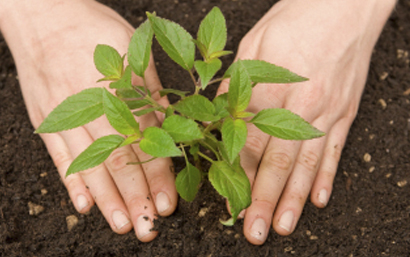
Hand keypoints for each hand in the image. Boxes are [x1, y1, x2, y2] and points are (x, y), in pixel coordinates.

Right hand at [0, 0, 175, 241]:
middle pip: (117, 160)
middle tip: (147, 228)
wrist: (42, 14)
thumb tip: (172, 127)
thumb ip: (151, 93)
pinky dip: (71, 182)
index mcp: (119, 89)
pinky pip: (58, 156)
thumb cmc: (92, 28)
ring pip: (89, 164)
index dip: (158, 175)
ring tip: (121, 224)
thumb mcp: (132, 50)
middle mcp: (92, 106)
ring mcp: (65, 115)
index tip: (168, 204)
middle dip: (135, 197)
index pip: (145, 141)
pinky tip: (83, 205)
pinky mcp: (46, 119)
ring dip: (106, 199)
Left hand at [217, 0, 394, 243]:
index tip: (228, 200)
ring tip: (283, 227)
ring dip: (293, 199)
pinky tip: (316, 200)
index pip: (249, 141)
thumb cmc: (294, 21)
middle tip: (255, 231)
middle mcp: (303, 105)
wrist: (344, 5)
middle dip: (264, 199)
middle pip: (279, 161)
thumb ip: (234, 87)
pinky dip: (325, 177)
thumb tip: (215, 120)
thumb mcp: (252, 46)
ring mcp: (328, 111)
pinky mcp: (346, 112)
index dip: (237, 174)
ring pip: (307, 164)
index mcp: (273, 87)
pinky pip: (334, 150)